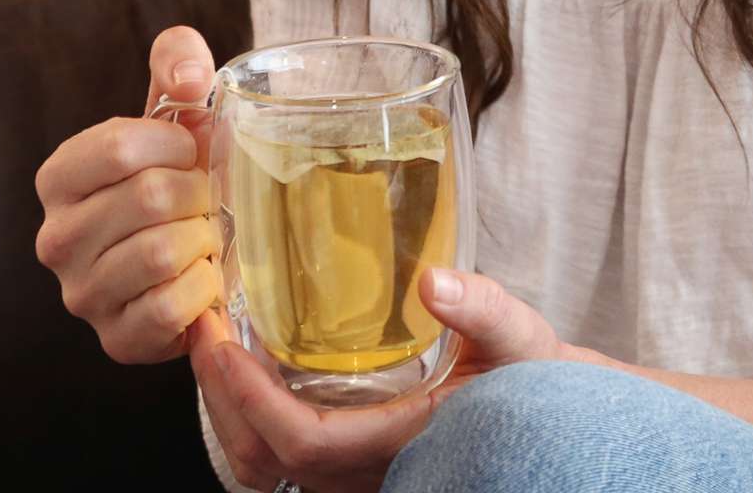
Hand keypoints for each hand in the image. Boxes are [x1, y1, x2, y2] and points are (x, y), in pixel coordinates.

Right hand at [33, 24, 222, 364]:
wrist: (191, 250)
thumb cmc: (177, 173)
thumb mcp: (173, 109)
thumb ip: (178, 62)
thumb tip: (191, 80)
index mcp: (58, 177)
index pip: (119, 148)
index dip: (175, 144)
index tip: (190, 150)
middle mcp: (55, 238)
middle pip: (149, 199)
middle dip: (196, 192)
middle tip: (203, 197)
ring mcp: (81, 294)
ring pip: (160, 254)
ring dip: (201, 239)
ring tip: (201, 234)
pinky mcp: (116, 339)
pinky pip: (170, 309)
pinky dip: (202, 289)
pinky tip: (200, 276)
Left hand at [199, 267, 585, 492]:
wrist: (552, 417)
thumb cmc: (538, 382)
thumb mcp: (520, 339)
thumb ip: (481, 309)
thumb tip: (433, 279)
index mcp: (400, 446)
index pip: (302, 444)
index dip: (251, 400)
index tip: (220, 346)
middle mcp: (369, 474)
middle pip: (263, 462)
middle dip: (220, 398)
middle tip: (199, 328)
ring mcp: (356, 476)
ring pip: (264, 466)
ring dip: (228, 409)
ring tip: (213, 343)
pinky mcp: (350, 466)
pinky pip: (280, 457)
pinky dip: (249, 417)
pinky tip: (246, 365)